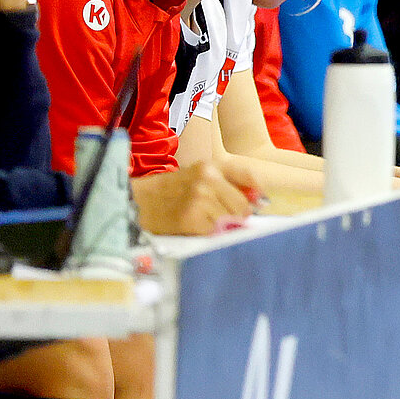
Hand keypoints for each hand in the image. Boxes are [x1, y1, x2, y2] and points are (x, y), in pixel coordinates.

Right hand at [130, 160, 257, 235]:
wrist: (139, 201)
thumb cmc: (172, 190)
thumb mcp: (200, 175)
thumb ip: (230, 183)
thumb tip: (260, 200)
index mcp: (211, 166)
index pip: (250, 176)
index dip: (257, 193)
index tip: (258, 202)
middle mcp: (208, 179)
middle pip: (243, 205)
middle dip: (237, 215)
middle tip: (218, 215)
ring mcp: (199, 199)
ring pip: (230, 220)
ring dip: (221, 224)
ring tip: (201, 218)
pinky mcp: (191, 218)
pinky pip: (215, 231)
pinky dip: (208, 233)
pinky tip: (193, 225)